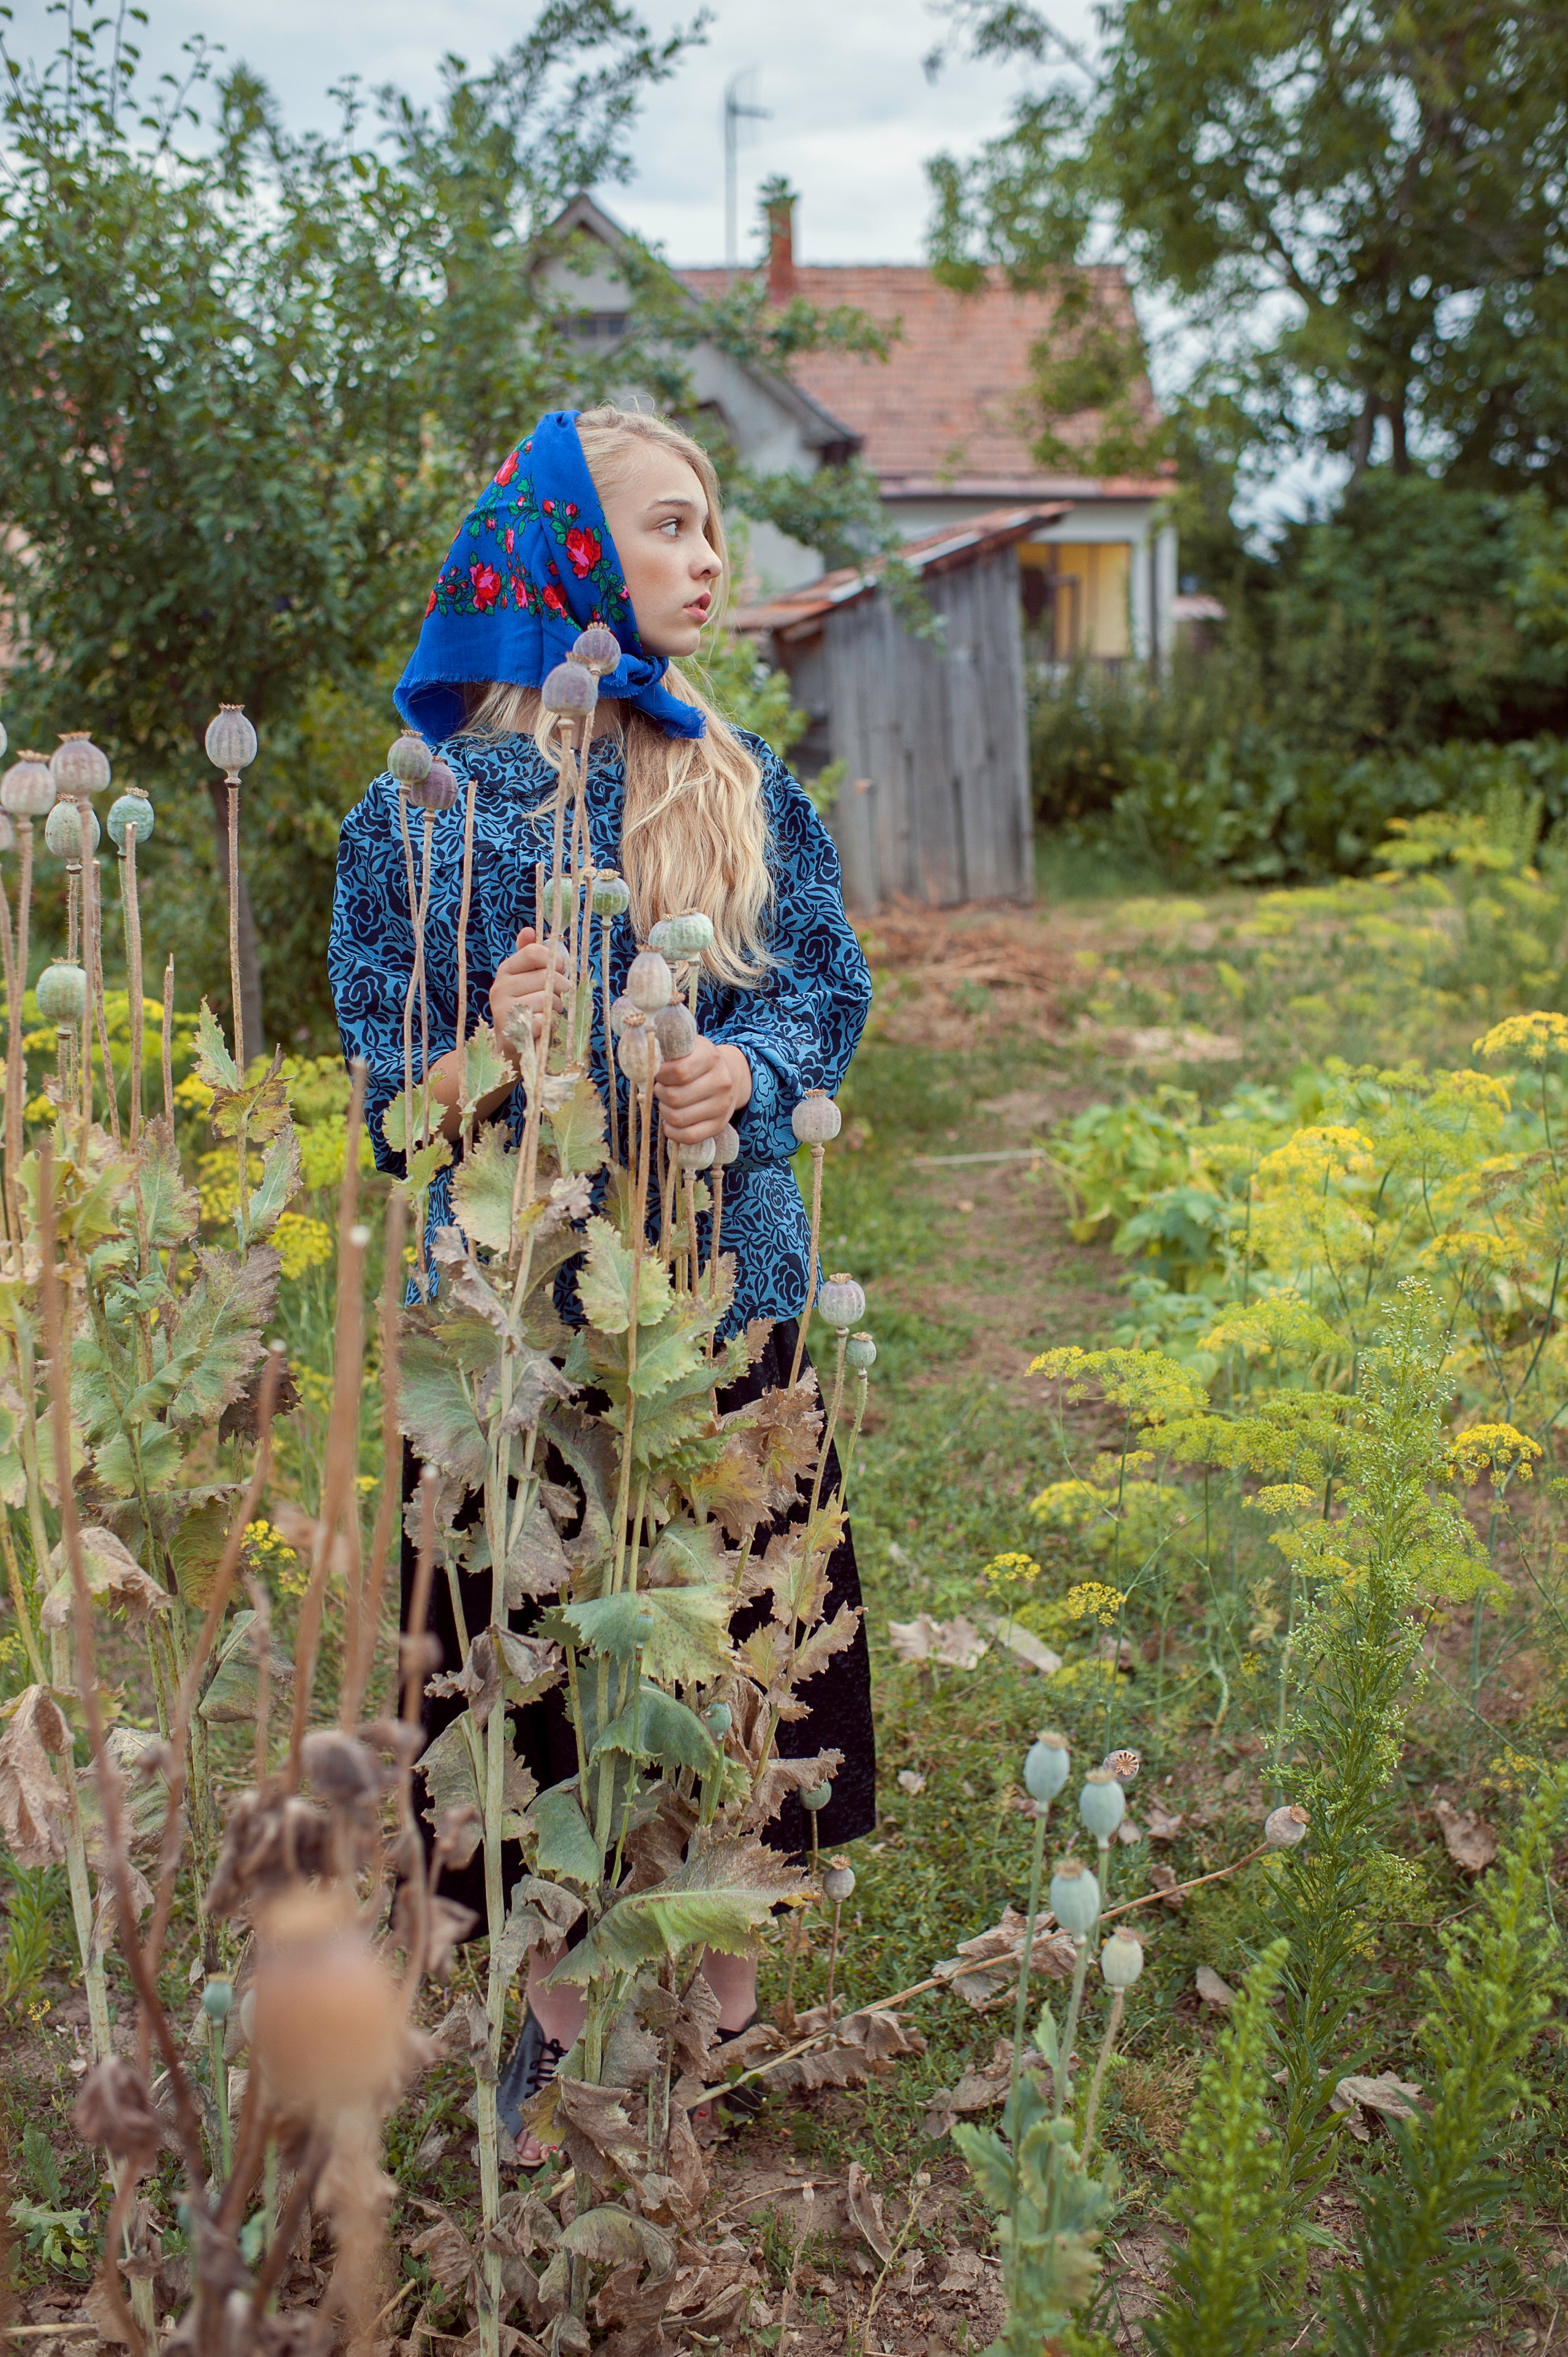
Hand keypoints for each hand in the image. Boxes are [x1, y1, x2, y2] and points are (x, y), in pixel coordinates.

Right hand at [488, 927, 567, 1062]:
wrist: (510, 1047)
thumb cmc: (526, 1009)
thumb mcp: (525, 980)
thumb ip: (529, 956)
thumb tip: (529, 930)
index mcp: (506, 970)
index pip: (534, 952)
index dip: (555, 961)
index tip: (560, 972)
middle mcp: (500, 987)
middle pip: (547, 977)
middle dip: (560, 990)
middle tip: (555, 1000)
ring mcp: (504, 1009)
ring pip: (548, 1000)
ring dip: (556, 1010)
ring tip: (548, 1015)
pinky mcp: (512, 1031)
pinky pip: (543, 1021)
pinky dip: (549, 1026)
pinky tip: (542, 1028)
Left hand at [654, 1037, 751, 1143]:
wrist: (728, 1076)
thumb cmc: (697, 1062)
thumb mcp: (686, 1047)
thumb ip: (667, 1049)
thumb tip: (646, 1061)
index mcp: (710, 1057)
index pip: (679, 1071)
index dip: (661, 1074)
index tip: (659, 1072)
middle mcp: (721, 1082)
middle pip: (675, 1097)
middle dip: (660, 1094)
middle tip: (662, 1088)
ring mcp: (722, 1106)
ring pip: (678, 1118)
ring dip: (664, 1111)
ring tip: (667, 1102)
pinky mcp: (719, 1125)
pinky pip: (689, 1136)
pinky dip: (672, 1131)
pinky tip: (669, 1122)